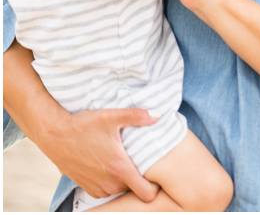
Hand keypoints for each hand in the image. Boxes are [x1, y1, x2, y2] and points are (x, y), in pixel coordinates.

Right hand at [34, 107, 158, 202]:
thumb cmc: (82, 125)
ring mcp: (94, 185)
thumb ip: (137, 116)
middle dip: (137, 179)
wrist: (53, 133)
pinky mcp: (83, 185)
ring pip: (118, 191)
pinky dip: (107, 183)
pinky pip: (103, 191)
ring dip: (121, 181)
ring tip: (121, 163)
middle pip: (133, 190)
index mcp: (119, 168)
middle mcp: (108, 182)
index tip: (155, 175)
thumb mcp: (111, 116)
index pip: (146, 193)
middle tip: (138, 161)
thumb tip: (158, 115)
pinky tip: (107, 167)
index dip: (155, 187)